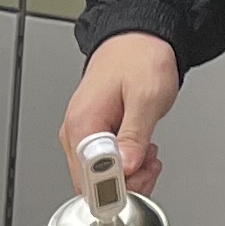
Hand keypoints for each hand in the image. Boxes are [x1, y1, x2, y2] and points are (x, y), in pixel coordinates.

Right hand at [59, 33, 181, 195]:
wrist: (137, 38)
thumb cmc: (140, 59)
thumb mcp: (146, 97)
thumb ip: (134, 136)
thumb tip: (126, 168)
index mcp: (83, 124)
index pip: (88, 179)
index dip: (117, 187)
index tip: (141, 175)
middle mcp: (75, 132)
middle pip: (91, 184)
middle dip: (126, 184)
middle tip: (149, 165)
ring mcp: (82, 135)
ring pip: (98, 179)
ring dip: (129, 176)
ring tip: (147, 155)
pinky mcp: (92, 135)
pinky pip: (104, 166)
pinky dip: (127, 167)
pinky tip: (141, 153)